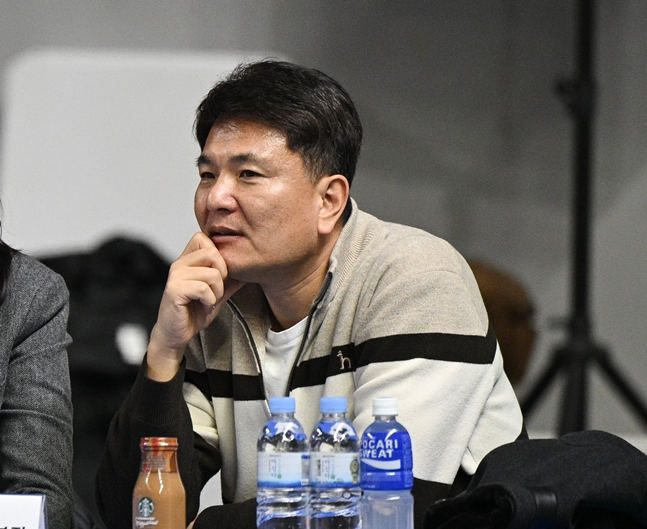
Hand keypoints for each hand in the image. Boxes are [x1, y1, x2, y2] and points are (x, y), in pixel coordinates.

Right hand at [147, 232, 243, 380]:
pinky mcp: (174, 289)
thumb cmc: (194, 313)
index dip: (219, 256)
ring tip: (209, 301)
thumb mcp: (218, 293)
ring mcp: (175, 276)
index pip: (204, 238)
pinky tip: (204, 306)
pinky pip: (203, 288)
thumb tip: (249, 268)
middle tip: (216, 291)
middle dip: (222, 274)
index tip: (219, 276)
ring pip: (212, 273)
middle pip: (212, 252)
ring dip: (217, 292)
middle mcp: (179, 264)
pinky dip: (210, 300)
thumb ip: (230, 280)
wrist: (176, 335)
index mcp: (188, 260)